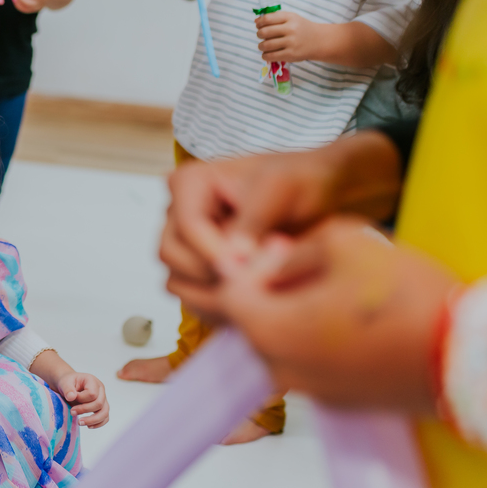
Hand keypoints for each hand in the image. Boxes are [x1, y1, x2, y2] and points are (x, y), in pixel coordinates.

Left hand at [55, 371, 108, 427]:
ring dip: (92, 420)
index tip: (70, 399)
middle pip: (99, 403)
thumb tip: (71, 397)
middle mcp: (100, 390)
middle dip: (85, 410)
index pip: (92, 394)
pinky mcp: (102, 407)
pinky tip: (88, 426)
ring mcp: (103, 399)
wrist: (68, 386)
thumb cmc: (68, 383)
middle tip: (72, 412)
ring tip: (80, 422)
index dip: (81, 399)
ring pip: (104, 412)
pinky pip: (105, 417)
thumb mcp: (64, 383)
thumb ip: (67, 389)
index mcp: (92, 381)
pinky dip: (98, 423)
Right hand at [161, 151, 342, 318]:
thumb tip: (232, 257)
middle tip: (256, 281)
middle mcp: (177, 212)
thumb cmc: (299, 183)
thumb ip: (254, 221)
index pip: (187, 226)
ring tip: (259, 290)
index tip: (250, 267)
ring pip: (175, 279)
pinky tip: (251, 298)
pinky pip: (189, 296)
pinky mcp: (193, 269)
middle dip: (211, 272)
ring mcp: (182, 243)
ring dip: (212, 292)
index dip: (215, 252)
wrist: (315, 197)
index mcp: (189, 182)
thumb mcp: (281, 191)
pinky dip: (215, 305)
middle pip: (171, 253)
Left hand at [216, 217, 457, 411]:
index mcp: (270, 330)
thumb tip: (271, 258)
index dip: (249, 265)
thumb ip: (293, 248)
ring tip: (333, 287)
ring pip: (280, 343)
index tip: (281, 249)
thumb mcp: (345, 243)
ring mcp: (309, 391)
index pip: (228, 293)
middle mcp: (280, 368)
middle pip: (251, 321)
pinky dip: (317, 340)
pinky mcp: (338, 401)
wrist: (468, 357)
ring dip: (294, 314)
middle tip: (305, 263)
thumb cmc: (408, 299)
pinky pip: (309, 364)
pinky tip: (350, 318)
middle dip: (269, 289)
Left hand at [256, 10, 322, 62]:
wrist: (318, 40)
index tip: (258, 25)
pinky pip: (270, 56)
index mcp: (290, 18)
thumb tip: (256, 21)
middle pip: (264, 32)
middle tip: (261, 36)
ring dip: (261, 46)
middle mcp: (291, 29)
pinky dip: (265, 55)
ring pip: (265, 45)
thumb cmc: (301, 28)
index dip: (259, 23)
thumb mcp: (291, 18)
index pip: (267, 19)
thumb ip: (274, 18)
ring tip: (263, 46)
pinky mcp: (291, 55)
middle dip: (259, 34)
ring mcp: (291, 43)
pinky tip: (266, 54)